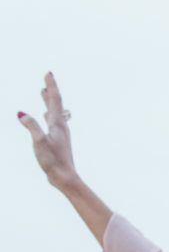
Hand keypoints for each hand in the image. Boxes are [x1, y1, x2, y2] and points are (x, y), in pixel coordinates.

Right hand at [17, 73, 79, 188]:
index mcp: (57, 124)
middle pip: (56, 104)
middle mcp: (61, 127)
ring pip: (54, 112)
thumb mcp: (38, 142)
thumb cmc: (53, 161)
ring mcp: (60, 134)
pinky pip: (53, 122)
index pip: (54, 100)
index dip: (51, 86)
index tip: (49, 73)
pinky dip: (49, 113)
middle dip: (50, 90)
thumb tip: (21, 114)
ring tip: (44, 92)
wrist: (65, 178)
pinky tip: (46, 116)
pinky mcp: (58, 141)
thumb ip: (31, 126)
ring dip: (49, 101)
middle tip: (47, 78)